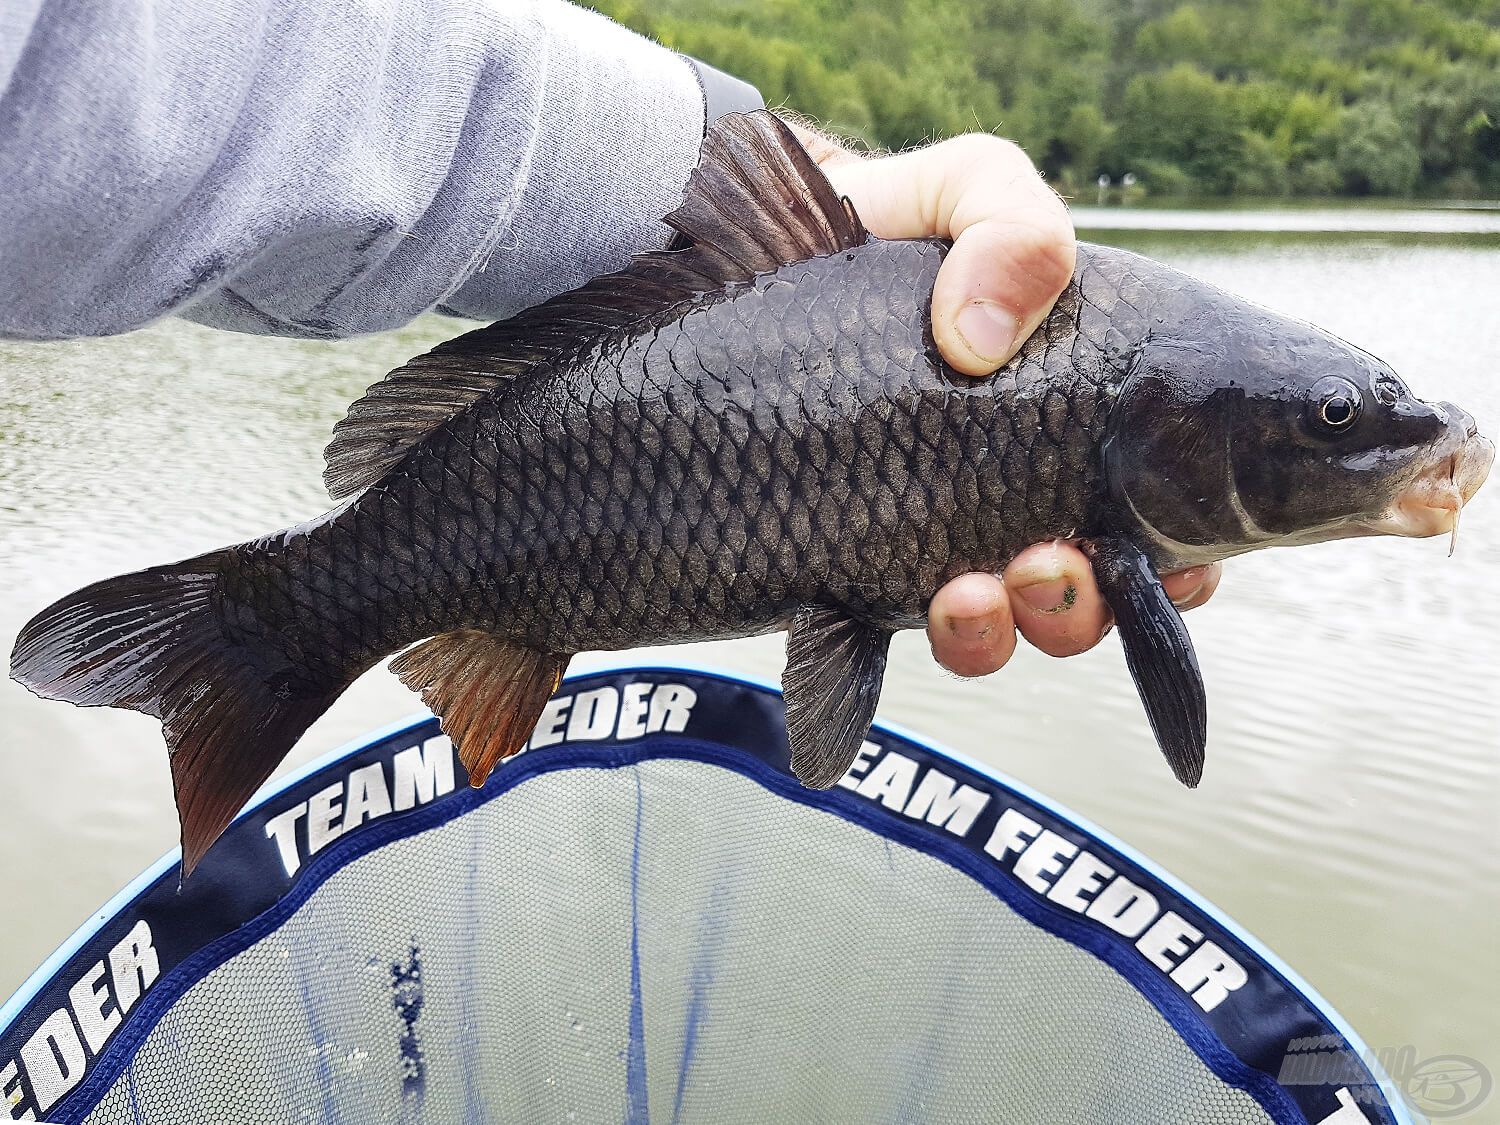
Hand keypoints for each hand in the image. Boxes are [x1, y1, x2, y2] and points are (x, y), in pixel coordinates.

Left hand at [784, 118, 1221, 674]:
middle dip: (1079, 607)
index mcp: (1070, 425)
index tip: (1173, 568)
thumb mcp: (968, 189)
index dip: (1181, 568)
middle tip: (1045, 564)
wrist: (750, 254)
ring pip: (999, 628)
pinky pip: (889, 634)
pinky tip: (885, 604)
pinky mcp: (850, 561)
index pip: (1157, 523)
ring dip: (1002, 630)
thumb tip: (980, 342)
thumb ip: (1015, 229)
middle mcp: (1012, 494)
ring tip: (968, 595)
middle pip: (1083, 595)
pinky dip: (920, 632)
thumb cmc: (885, 221)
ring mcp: (931, 534)